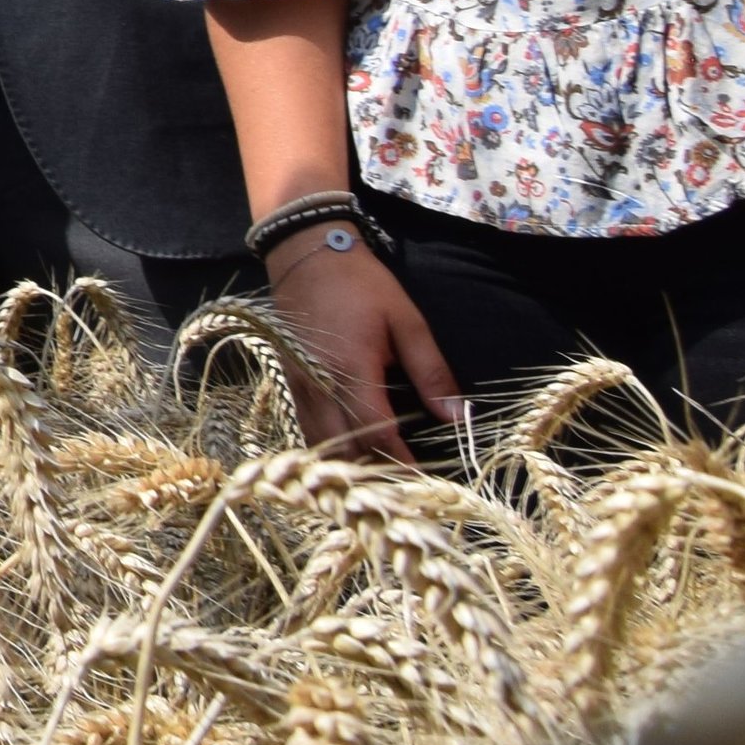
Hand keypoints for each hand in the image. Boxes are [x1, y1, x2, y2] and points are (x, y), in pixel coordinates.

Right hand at [264, 235, 465, 463]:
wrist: (304, 253)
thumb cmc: (362, 284)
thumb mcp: (407, 321)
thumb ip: (431, 372)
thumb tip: (456, 418)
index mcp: (350, 369)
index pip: (376, 433)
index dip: (400, 462)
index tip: (423, 484)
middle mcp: (317, 383)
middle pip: (344, 446)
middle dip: (374, 473)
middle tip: (403, 491)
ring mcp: (297, 384)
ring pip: (318, 442)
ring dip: (347, 465)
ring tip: (378, 479)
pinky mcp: (288, 380)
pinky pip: (306, 426)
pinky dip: (327, 446)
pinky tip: (348, 453)